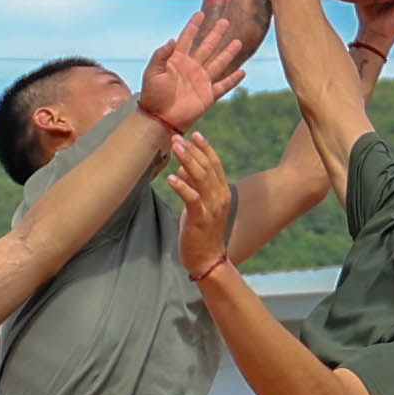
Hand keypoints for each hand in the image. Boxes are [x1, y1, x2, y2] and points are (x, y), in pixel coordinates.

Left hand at [139, 12, 252, 132]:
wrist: (159, 118)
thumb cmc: (153, 96)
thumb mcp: (152, 73)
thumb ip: (161, 55)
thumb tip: (172, 39)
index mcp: (177, 61)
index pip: (187, 39)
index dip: (193, 26)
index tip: (200, 13)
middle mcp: (192, 68)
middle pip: (207, 47)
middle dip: (216, 34)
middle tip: (225, 21)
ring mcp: (201, 81)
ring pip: (218, 63)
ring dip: (228, 53)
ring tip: (238, 42)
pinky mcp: (208, 96)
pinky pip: (223, 86)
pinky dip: (233, 80)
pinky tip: (242, 72)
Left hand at [160, 120, 234, 240]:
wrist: (208, 260)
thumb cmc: (201, 233)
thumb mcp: (197, 206)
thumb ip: (193, 186)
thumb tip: (181, 168)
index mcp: (222, 192)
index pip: (215, 164)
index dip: (205, 148)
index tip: (194, 134)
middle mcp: (220, 197)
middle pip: (208, 167)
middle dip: (192, 150)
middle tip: (178, 137)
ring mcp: (212, 208)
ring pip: (201, 178)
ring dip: (188, 161)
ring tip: (176, 147)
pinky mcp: (201, 219)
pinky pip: (192, 198)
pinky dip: (182, 186)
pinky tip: (171, 178)